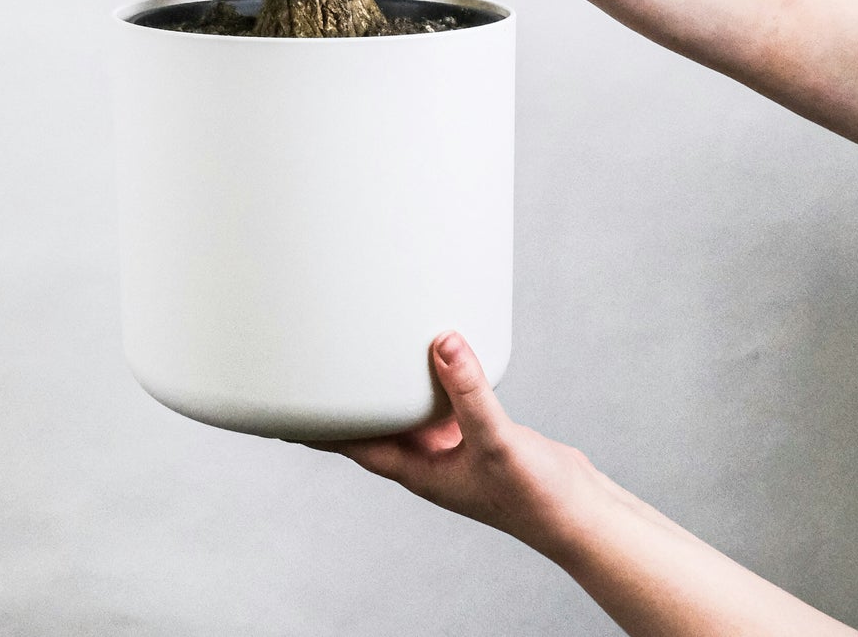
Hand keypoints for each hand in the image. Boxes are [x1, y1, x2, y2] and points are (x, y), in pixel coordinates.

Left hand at [314, 332, 605, 560]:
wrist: (579, 515)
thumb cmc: (535, 497)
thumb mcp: (497, 441)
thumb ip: (469, 391)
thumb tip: (441, 341)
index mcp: (416, 469)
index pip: (350, 443)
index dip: (314, 425)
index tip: (277, 405)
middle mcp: (426, 457)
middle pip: (369, 422)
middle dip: (340, 398)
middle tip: (309, 360)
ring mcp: (450, 446)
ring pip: (402, 408)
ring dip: (382, 383)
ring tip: (358, 344)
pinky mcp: (474, 432)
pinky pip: (438, 398)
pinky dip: (428, 376)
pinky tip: (430, 350)